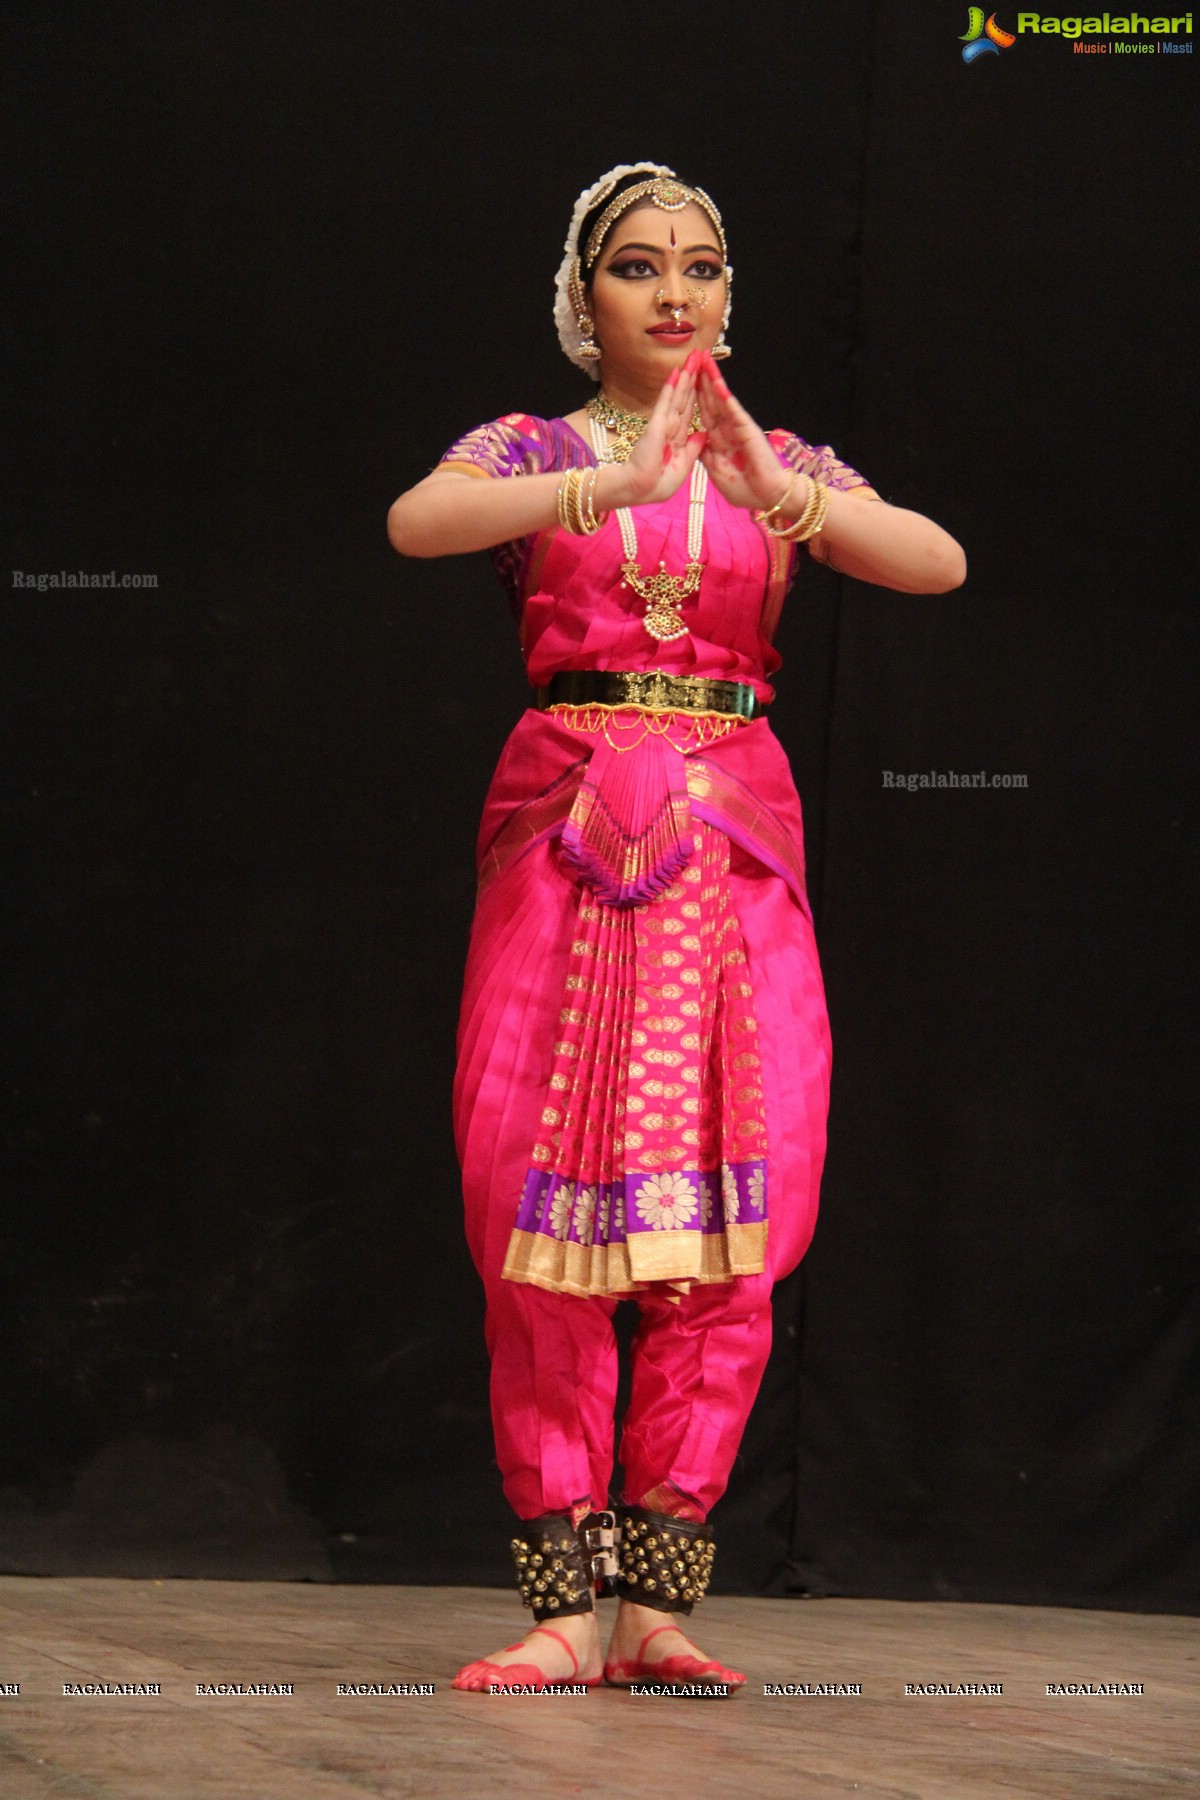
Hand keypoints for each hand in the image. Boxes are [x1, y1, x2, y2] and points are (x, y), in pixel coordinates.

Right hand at [594, 359, 707, 510]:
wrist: (638, 491)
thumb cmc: (656, 486)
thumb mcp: (681, 469)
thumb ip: (692, 451)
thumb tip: (702, 434)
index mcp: (677, 439)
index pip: (689, 411)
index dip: (697, 393)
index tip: (704, 377)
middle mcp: (671, 428)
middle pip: (685, 398)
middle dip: (693, 377)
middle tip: (700, 355)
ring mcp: (663, 425)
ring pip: (677, 396)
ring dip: (685, 376)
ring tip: (692, 356)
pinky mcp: (656, 425)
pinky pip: (665, 403)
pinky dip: (671, 388)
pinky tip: (676, 372)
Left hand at [694, 356, 792, 513]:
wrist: (768, 497)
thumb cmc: (746, 489)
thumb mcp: (717, 473)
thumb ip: (706, 455)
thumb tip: (695, 441)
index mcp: (719, 440)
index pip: (703, 412)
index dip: (694, 395)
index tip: (683, 378)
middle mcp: (728, 429)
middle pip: (711, 400)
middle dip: (702, 379)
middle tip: (694, 357)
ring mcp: (738, 427)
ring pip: (721, 400)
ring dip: (713, 380)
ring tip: (704, 360)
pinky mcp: (748, 430)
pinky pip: (734, 410)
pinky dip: (725, 397)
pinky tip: (717, 383)